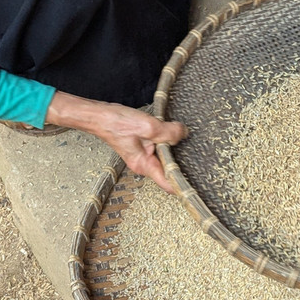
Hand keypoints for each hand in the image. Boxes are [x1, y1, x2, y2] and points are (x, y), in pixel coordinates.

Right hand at [44, 91, 187, 191]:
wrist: (99, 115)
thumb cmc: (117, 123)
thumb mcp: (148, 127)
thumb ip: (168, 132)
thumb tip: (184, 134)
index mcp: (144, 165)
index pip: (168, 183)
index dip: (183, 184)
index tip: (199, 183)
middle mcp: (144, 164)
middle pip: (169, 169)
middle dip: (183, 162)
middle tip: (200, 155)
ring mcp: (143, 156)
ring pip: (165, 157)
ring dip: (174, 148)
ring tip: (186, 139)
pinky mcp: (142, 147)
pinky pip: (160, 148)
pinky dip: (167, 141)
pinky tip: (173, 132)